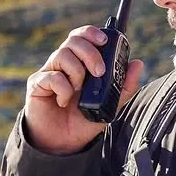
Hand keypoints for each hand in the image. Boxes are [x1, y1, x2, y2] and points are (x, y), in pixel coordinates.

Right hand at [24, 25, 144, 154]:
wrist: (64, 142)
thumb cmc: (83, 120)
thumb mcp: (110, 104)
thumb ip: (124, 86)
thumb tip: (138, 63)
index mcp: (80, 63)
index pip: (83, 37)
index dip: (91, 33)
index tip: (104, 40)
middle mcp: (64, 63)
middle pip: (73, 40)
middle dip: (90, 53)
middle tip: (99, 72)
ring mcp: (49, 72)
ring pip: (62, 55)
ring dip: (77, 73)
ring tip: (79, 91)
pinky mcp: (37, 84)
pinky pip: (52, 77)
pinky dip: (63, 90)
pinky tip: (64, 102)